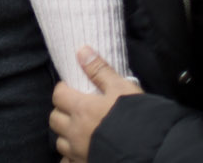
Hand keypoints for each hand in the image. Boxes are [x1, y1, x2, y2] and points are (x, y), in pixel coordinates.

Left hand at [50, 46, 141, 160]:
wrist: (148, 150)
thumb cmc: (135, 117)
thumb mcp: (121, 88)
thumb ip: (100, 70)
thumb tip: (81, 51)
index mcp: (81, 109)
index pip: (58, 95)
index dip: (63, 90)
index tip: (72, 89)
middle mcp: (75, 132)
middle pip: (54, 119)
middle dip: (61, 111)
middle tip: (75, 109)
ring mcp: (78, 151)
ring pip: (59, 142)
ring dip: (65, 135)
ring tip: (78, 130)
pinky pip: (67, 161)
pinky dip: (70, 156)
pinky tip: (80, 151)